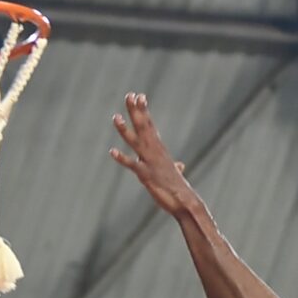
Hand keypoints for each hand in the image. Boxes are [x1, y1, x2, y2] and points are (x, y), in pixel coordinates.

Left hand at [109, 93, 195, 216]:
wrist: (186, 202)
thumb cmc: (179, 189)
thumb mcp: (175, 174)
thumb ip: (176, 168)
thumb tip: (180, 166)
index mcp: (159, 149)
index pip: (150, 125)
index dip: (143, 111)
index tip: (138, 96)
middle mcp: (154, 152)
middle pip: (143, 127)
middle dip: (135, 111)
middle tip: (129, 95)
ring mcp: (150, 163)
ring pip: (135, 142)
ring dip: (125, 130)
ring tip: (115, 117)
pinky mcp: (146, 176)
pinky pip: (132, 165)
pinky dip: (122, 158)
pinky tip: (111, 152)